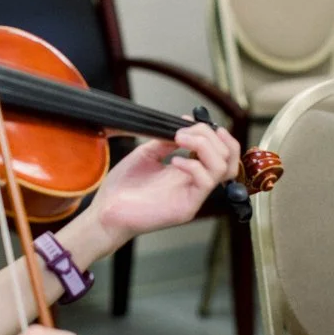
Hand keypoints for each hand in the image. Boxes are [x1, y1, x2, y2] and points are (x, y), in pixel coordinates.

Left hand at [88, 121, 240, 246]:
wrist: (106, 211)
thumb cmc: (122, 189)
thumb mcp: (147, 154)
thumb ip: (166, 140)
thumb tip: (185, 124)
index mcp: (189, 172)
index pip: (222, 153)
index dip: (216, 134)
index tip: (194, 123)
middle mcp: (194, 184)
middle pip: (228, 157)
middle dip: (208, 136)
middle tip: (184, 132)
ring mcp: (193, 197)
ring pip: (222, 168)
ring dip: (203, 146)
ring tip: (180, 140)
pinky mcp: (186, 208)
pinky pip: (205, 183)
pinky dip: (192, 165)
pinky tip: (173, 161)